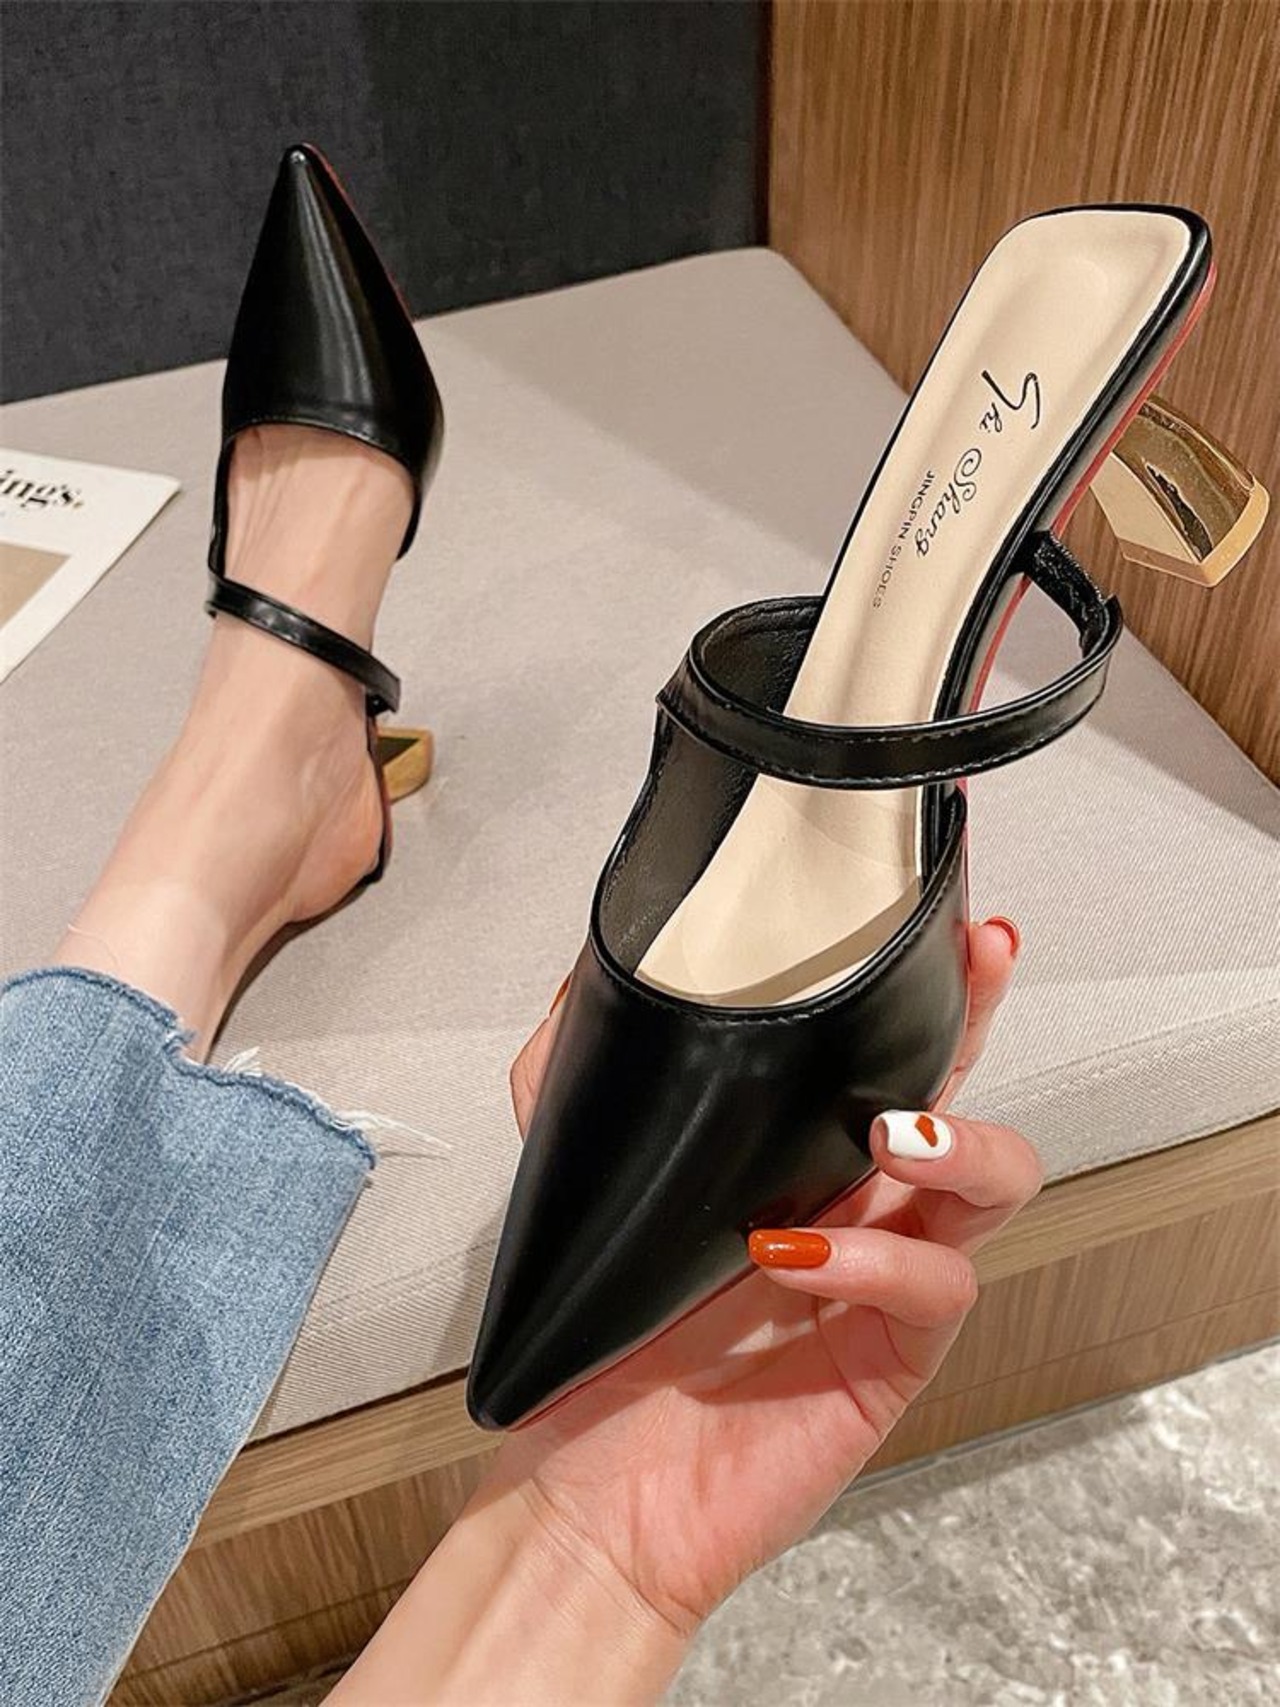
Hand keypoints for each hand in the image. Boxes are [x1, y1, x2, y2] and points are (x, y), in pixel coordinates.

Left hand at [490, 918, 1040, 1638]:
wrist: (596, 1487)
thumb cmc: (607, 1340)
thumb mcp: (580, 1182)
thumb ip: (578, 1072)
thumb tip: (589, 969)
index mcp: (802, 1150)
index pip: (885, 1047)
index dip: (928, 982)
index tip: (948, 916)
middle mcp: (861, 1200)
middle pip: (962, 1087)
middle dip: (983, 1018)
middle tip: (978, 964)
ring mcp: (887, 1275)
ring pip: (994, 1185)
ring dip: (960, 1140)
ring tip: (894, 1132)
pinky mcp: (892, 1355)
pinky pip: (932, 1291)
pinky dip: (872, 1265)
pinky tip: (798, 1257)